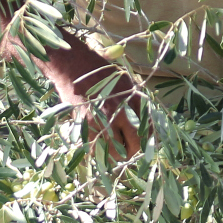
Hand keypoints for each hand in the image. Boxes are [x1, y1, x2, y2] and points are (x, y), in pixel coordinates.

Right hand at [47, 38, 141, 159]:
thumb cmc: (102, 74)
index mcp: (134, 100)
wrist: (75, 67)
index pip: (147, 128)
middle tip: (129, 152)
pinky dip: (99, 153)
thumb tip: (144, 122)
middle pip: (134, 142)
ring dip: (117, 155)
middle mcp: (121, 112)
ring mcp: (102, 120)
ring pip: (115, 150)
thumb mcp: (127, 83)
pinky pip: (96, 148)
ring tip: (114, 153)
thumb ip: (136, 102)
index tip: (142, 143)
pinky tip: (100, 149)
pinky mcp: (86, 125)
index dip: (146, 140)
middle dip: (133, 151)